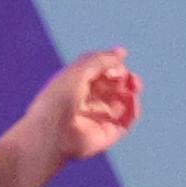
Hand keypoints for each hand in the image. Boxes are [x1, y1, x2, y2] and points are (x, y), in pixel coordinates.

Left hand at [27, 49, 141, 163]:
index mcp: (76, 86)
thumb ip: (101, 60)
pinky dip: (134, 109)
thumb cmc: (57, 100)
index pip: (101, 73)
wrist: (51, 134)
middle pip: (114, 87)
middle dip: (126, 79)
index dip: (112, 67)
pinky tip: (132, 100)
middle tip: (130, 77)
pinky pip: (127, 120)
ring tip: (133, 87)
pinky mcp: (109, 134)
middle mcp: (88, 102)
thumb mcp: (79, 71)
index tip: (115, 66)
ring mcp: (99, 119)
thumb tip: (122, 52)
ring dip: (131, 92)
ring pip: (123, 102)